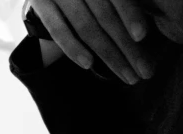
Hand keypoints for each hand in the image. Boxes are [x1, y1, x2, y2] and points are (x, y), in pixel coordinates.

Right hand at [30, 0, 154, 82]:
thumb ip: (116, 5)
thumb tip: (141, 32)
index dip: (131, 15)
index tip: (142, 37)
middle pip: (106, 17)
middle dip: (127, 47)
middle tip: (144, 71)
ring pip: (87, 27)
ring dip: (108, 54)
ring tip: (126, 76)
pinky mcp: (41, 4)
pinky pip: (57, 30)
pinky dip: (72, 47)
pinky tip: (88, 64)